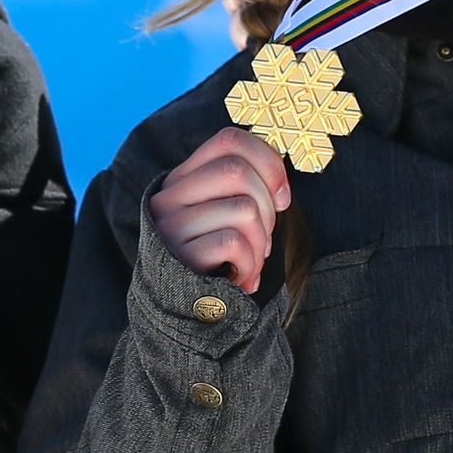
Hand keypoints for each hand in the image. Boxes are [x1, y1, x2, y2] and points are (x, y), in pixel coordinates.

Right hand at [148, 125, 290, 294]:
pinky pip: (234, 243)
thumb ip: (241, 192)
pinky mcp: (181, 257)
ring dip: (262, 242)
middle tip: (264, 236)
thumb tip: (279, 188)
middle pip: (238, 171)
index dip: (267, 161)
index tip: (281, 196)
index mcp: (183, 179)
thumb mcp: (221, 216)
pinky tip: (241, 278)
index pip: (229, 140)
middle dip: (268, 206)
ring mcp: (172, 226)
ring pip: (244, 209)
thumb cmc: (212, 259)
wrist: (180, 312)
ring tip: (251, 261)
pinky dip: (250, 263)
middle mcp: (170, 197)